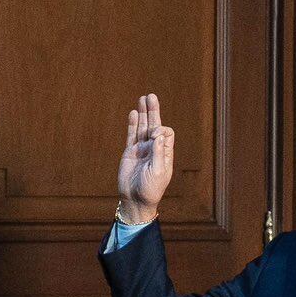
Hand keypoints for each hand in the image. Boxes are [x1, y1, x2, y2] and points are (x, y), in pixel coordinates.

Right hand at [117, 93, 174, 222]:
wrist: (135, 200)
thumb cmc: (150, 189)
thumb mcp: (158, 172)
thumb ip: (158, 153)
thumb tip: (158, 133)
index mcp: (165, 153)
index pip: (165, 133)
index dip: (160, 130)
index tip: (154, 137)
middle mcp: (154, 148)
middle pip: (155, 125)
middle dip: (153, 111)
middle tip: (151, 96)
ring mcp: (141, 149)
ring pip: (142, 127)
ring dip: (143, 113)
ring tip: (143, 98)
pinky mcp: (130, 152)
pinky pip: (131, 135)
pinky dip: (133, 124)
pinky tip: (134, 113)